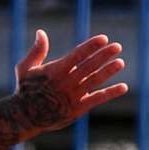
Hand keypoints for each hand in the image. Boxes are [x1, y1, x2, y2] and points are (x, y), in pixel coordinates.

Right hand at [13, 30, 127, 132]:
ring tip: (120, 62)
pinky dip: (111, 93)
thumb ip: (37, 51)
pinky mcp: (78, 109)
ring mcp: (73, 96)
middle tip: (117, 46)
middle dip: (103, 55)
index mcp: (55, 70)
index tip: (103, 38)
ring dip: (108, 71)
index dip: (91, 46)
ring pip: (94, 81)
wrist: (25, 117)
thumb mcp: (25, 68)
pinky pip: (97, 99)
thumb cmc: (25, 90)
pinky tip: (123, 87)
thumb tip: (41, 32)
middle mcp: (66, 82)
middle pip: (88, 66)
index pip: (76, 55)